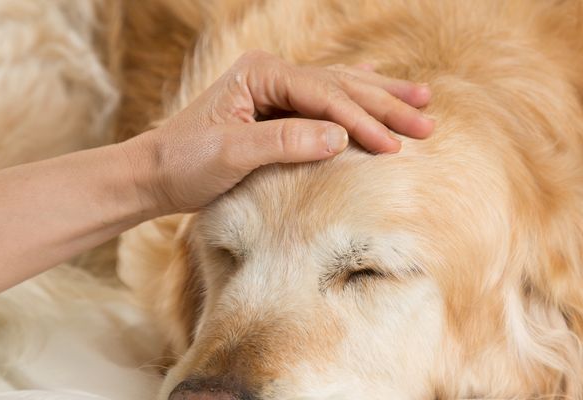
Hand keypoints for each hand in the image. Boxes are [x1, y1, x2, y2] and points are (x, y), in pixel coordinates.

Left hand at [122, 50, 433, 215]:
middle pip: (341, 85)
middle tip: (427, 121)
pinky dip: (355, 90)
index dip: (362, 120)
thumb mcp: (230, 155)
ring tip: (422, 97)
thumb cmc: (185, 163)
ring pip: (340, 86)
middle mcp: (271, 74)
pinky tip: (375, 75)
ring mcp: (275, 88)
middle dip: (386, 104)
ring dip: (381, 95)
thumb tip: (339, 137)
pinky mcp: (277, 107)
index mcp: (261, 75)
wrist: (154, 173)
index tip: (394, 146)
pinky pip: (326, 95)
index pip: (325, 95)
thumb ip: (284, 142)